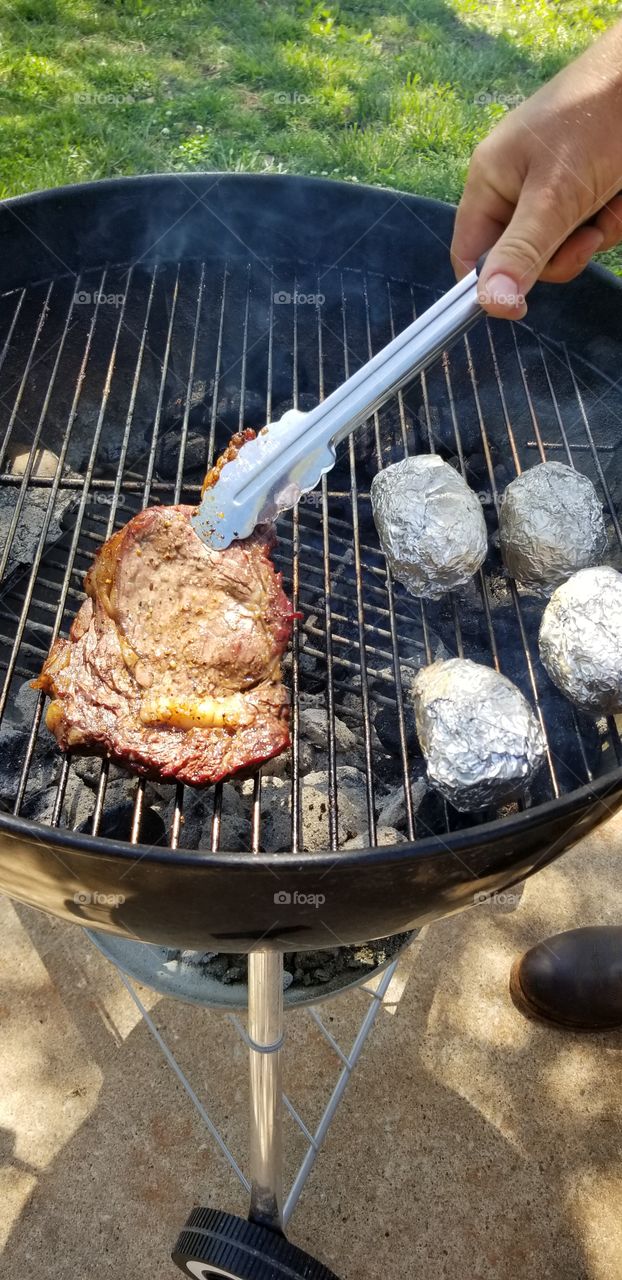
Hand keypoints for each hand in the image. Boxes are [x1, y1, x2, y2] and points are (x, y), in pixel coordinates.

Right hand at [451, 21, 621, 318]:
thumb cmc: (594, 117)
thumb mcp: (554, 195)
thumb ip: (522, 251)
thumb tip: (491, 304)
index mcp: (490, 181)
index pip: (470, 255)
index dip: (489, 284)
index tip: (518, 306)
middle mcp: (517, 187)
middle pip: (522, 261)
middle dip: (560, 254)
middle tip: (585, 231)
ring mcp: (554, 189)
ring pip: (563, 249)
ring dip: (593, 236)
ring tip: (608, 201)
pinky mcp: (587, 190)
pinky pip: (593, 231)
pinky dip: (613, 220)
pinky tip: (620, 195)